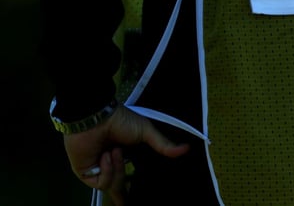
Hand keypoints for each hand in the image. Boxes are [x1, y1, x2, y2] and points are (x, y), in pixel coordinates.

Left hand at [64, 105, 189, 204]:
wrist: (96, 117)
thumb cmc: (119, 120)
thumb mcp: (146, 132)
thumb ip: (163, 144)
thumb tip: (186, 149)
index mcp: (125, 156)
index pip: (130, 178)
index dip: (131, 192)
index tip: (132, 202)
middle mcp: (112, 165)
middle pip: (121, 188)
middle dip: (124, 195)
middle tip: (128, 200)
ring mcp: (98, 170)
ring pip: (114, 185)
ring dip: (119, 168)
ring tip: (115, 150)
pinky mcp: (85, 174)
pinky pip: (102, 183)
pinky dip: (108, 170)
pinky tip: (106, 155)